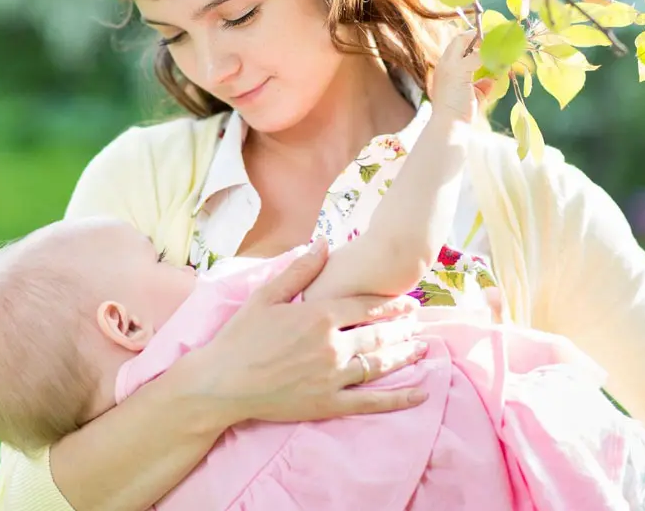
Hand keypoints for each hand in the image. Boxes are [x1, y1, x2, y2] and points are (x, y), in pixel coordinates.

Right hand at [193, 240, 428, 424]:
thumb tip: (323, 241)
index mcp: (319, 316)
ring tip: (422, 348)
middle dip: (403, 327)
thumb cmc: (240, 337)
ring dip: (405, 355)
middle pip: (378, 333)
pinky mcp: (329, 403)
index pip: (366, 306)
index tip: (410, 303)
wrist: (222, 382)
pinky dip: (398, 399)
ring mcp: (333, 376)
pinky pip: (371, 402)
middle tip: (420, 324)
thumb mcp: (266, 295)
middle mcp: (333, 345)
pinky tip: (420, 393)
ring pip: (380, 363)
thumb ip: (300, 269)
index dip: (391, 304)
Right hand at [430, 29, 494, 123]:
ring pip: (466, 41)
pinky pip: (478, 56)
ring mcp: (450, 66)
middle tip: (495, 39)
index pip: (457, 47)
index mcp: (445, 70)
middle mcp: (444, 64)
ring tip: (500, 46)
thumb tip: (491, 80)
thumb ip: (481, 86)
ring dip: (485, 43)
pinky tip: (501, 60)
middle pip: (459, 38)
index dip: (472, 42)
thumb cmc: (458, 115)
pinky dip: (491, 56)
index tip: (488, 44)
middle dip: (478, 36)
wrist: (449, 125)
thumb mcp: (472, 96)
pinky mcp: (458, 71)